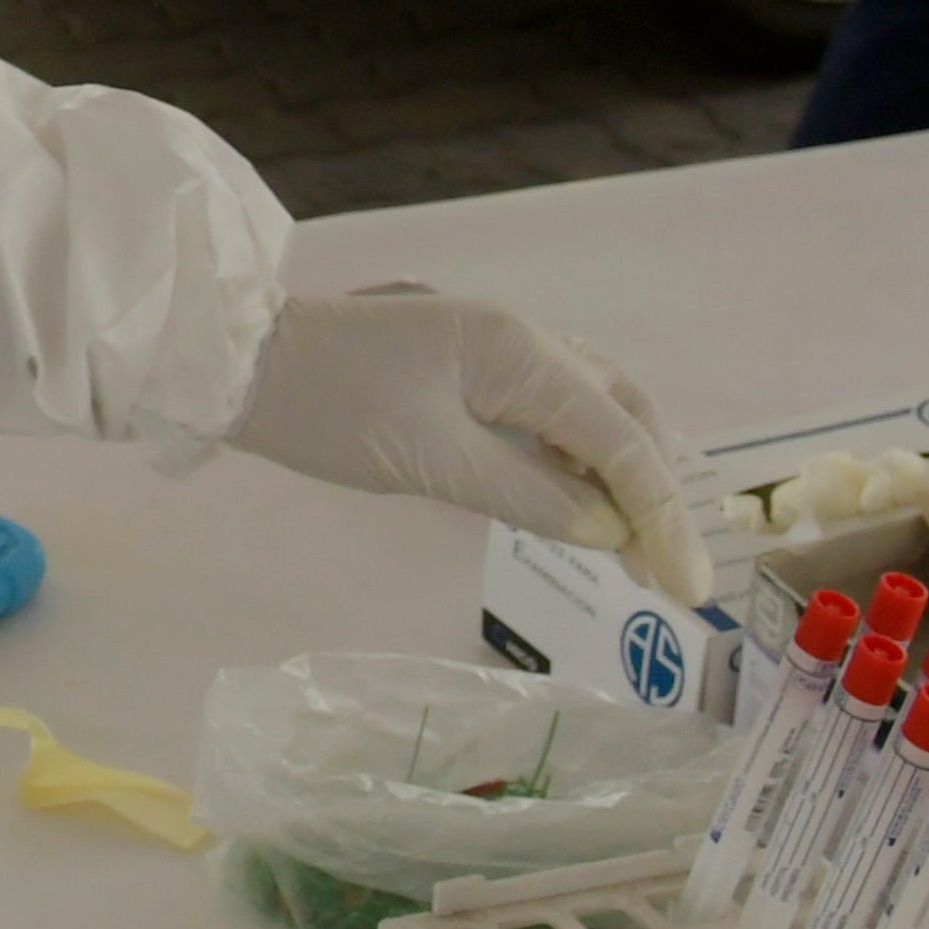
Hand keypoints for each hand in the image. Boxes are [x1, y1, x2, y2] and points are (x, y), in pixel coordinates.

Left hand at [230, 285, 711, 605]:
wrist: (240, 365)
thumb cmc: (328, 409)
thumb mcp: (431, 463)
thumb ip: (530, 497)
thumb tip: (610, 533)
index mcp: (520, 349)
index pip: (618, 440)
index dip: (661, 517)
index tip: (688, 589)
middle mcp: (524, 339)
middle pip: (624, 415)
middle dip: (658, 495)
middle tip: (674, 575)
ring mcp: (498, 351)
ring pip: (594, 413)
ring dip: (626, 479)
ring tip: (646, 553)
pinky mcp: (471, 372)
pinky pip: (551, 416)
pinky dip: (582, 465)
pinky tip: (590, 510)